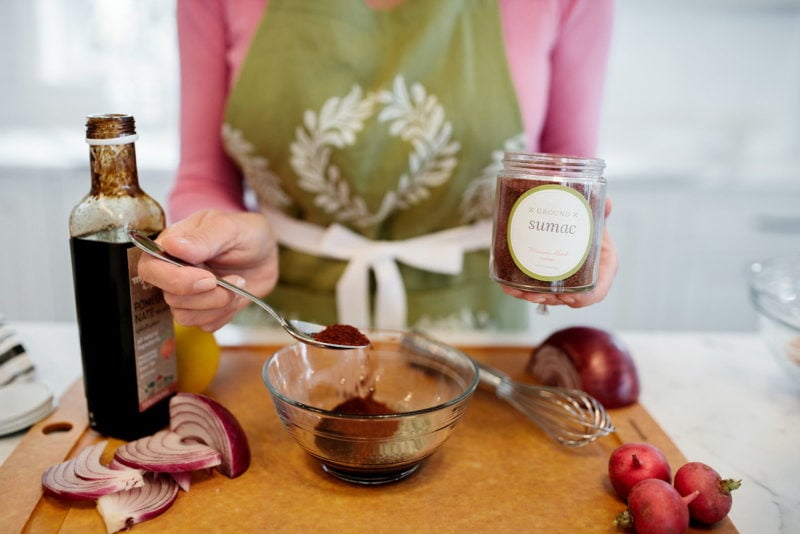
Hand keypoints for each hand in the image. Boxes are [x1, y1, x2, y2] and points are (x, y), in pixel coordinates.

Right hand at [137, 209, 278, 330]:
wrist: (266, 254)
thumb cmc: (245, 234)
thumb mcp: (229, 228)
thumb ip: (203, 238)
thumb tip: (173, 246)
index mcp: (170, 246)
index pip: (149, 269)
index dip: (175, 280)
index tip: (208, 278)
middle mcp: (173, 272)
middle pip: (171, 297)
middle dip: (207, 295)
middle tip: (234, 280)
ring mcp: (187, 294)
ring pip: (185, 316)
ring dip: (219, 305)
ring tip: (239, 284)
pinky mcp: (202, 311)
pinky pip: (205, 325)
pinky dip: (226, 313)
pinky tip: (236, 296)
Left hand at [501, 198, 618, 307]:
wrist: (574, 218)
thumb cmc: (587, 222)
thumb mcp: (594, 217)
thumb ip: (599, 210)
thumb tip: (607, 201)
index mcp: (602, 266)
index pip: (596, 292)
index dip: (582, 299)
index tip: (567, 296)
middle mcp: (583, 278)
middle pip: (567, 298)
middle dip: (550, 299)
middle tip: (534, 293)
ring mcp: (564, 281)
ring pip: (549, 297)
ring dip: (533, 297)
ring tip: (520, 291)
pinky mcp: (547, 279)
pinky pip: (534, 290)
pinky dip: (521, 291)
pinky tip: (510, 288)